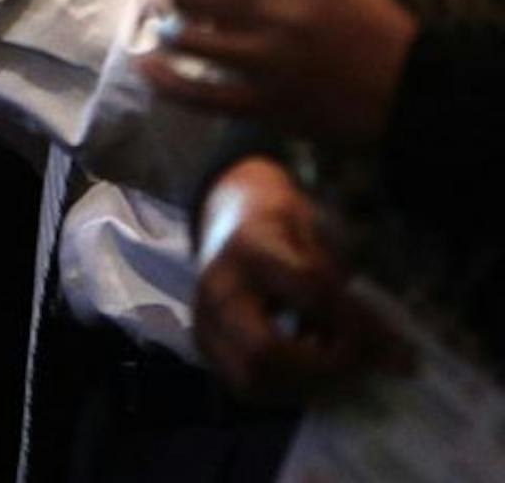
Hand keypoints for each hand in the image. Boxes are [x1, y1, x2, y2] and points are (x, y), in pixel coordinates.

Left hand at [142, 0, 417, 146]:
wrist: (414, 93)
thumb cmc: (371, 32)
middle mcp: (278, 11)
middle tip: (185, 0)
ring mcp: (269, 60)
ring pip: (185, 37)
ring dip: (171, 32)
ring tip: (175, 32)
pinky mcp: (264, 104)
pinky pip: (195, 92)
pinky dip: (162, 79)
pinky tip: (149, 67)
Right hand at [192, 158, 404, 401]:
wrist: (231, 221)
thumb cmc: (285, 231)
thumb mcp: (323, 248)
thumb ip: (356, 305)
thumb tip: (404, 364)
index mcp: (252, 250)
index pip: (310, 293)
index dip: (355, 323)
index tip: (389, 342)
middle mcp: (218, 289)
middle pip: (264, 351)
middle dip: (321, 368)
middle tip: (357, 365)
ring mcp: (205, 320)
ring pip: (252, 378)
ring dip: (306, 385)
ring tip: (336, 367)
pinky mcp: (206, 346)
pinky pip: (248, 386)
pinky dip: (288, 388)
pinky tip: (311, 370)